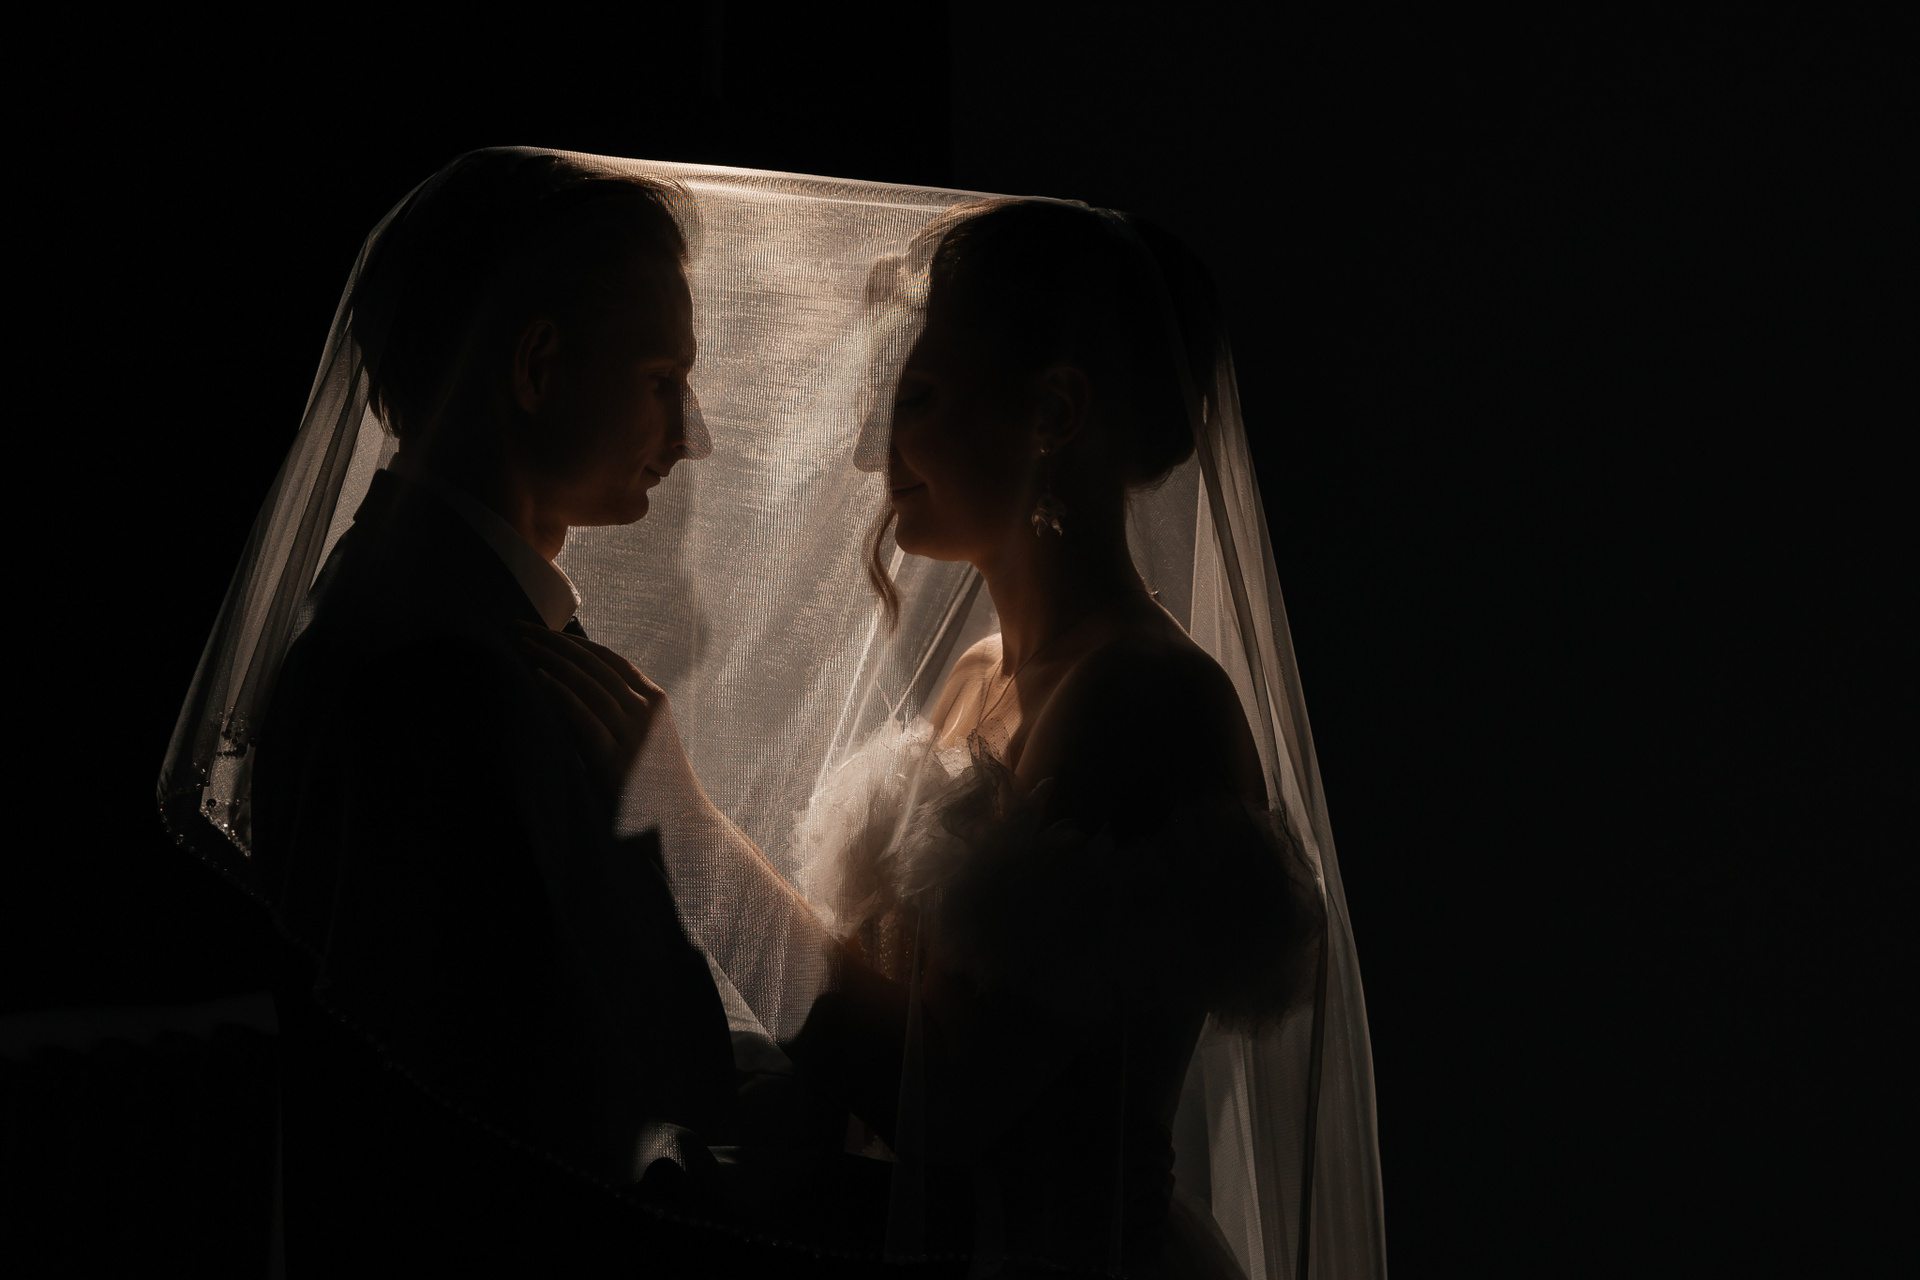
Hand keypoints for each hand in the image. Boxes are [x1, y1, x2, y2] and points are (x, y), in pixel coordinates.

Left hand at [517, 622, 666, 797]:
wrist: (681, 828)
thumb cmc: (657, 787)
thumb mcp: (645, 740)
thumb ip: (622, 715)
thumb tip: (577, 692)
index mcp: (655, 701)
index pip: (610, 658)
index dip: (573, 641)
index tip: (543, 629)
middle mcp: (646, 711)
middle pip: (594, 665)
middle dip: (554, 642)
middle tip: (520, 627)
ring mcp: (633, 734)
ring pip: (587, 684)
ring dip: (550, 659)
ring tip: (521, 645)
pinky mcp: (616, 760)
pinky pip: (584, 717)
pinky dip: (560, 694)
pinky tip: (538, 677)